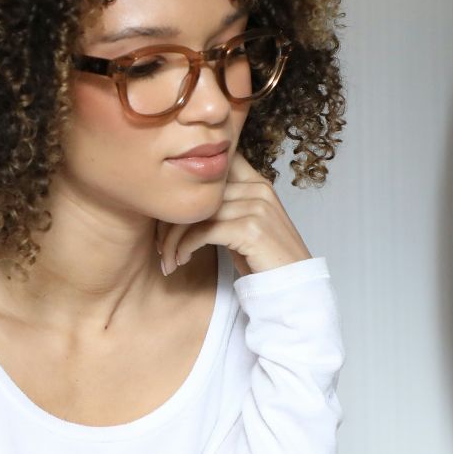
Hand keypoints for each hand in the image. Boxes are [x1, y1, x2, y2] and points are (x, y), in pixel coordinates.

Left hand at [157, 151, 311, 276]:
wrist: (292, 288)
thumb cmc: (263, 259)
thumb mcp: (245, 225)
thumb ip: (225, 205)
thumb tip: (184, 199)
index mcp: (258, 182)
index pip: (216, 165)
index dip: (185, 183)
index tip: (167, 213)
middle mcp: (259, 189)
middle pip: (199, 191)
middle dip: (171, 218)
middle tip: (159, 242)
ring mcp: (257, 207)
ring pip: (197, 213)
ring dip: (174, 238)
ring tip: (168, 257)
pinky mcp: (250, 229)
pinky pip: (203, 231)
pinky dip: (185, 246)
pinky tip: (181, 259)